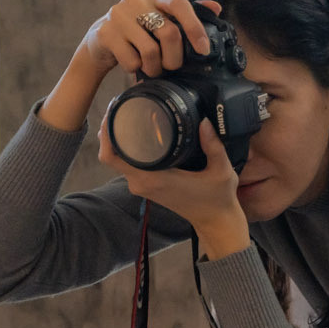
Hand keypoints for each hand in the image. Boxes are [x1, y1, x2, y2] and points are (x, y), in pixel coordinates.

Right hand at [79, 0, 217, 80]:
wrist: (101, 41)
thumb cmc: (138, 31)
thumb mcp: (162, 19)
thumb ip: (186, 15)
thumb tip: (215, 8)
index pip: (180, 5)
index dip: (195, 27)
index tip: (203, 49)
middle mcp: (136, 0)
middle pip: (169, 33)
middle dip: (175, 58)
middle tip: (172, 67)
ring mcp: (118, 15)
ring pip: (151, 50)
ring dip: (155, 67)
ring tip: (152, 68)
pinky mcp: (105, 33)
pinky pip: (132, 60)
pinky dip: (137, 69)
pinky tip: (134, 64)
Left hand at [99, 117, 249, 256]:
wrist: (215, 222)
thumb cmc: (218, 198)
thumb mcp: (222, 170)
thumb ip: (213, 145)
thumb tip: (203, 121)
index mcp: (154, 178)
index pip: (113, 157)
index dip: (107, 133)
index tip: (114, 111)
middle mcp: (141, 183)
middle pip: (111, 156)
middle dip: (111, 131)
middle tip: (122, 106)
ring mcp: (141, 186)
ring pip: (118, 160)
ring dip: (119, 140)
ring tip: (129, 115)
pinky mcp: (146, 187)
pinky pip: (128, 166)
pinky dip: (128, 150)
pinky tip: (138, 134)